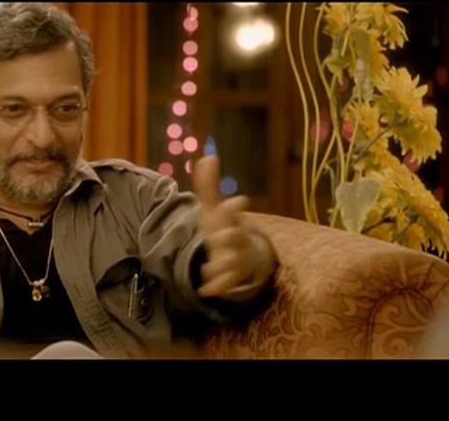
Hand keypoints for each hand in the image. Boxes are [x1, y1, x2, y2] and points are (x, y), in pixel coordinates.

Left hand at [191, 155, 274, 301]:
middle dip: (229, 236)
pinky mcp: (231, 275)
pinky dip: (216, 288)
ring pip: (232, 262)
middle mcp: (236, 238)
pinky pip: (226, 284)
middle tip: (220, 236)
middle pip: (236, 236)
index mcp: (231, 220)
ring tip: (207, 268)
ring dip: (220, 264)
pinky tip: (204, 290)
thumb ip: (208, 185)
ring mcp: (235, 258)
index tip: (240, 200)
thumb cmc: (225, 226)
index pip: (234, 211)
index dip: (235, 207)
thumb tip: (207, 156)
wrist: (244, 255)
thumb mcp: (214, 207)